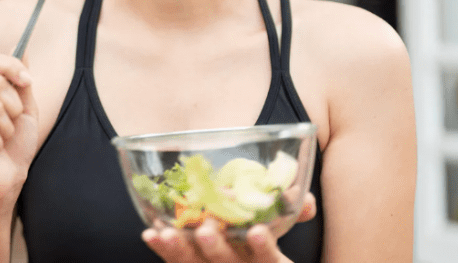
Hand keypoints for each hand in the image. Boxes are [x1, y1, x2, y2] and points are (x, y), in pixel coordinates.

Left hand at [142, 193, 317, 262]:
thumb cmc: (259, 236)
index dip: (263, 248)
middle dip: (217, 250)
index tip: (258, 232)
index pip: (268, 260)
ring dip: (182, 250)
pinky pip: (176, 262)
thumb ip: (292, 211)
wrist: (238, 254)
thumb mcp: (278, 227)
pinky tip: (151, 234)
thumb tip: (306, 200)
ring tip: (169, 233)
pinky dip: (164, 249)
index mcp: (265, 261)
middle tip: (206, 231)